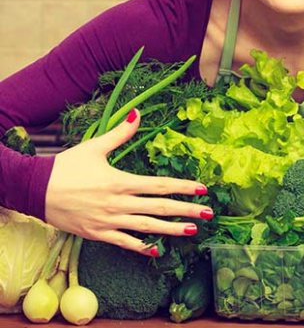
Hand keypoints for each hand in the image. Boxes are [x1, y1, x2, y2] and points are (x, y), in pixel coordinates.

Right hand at [45, 109, 212, 256]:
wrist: (35, 189)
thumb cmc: (66, 167)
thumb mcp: (94, 147)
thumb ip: (121, 133)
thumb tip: (138, 112)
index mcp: (120, 181)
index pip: (159, 185)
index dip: (183, 187)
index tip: (202, 189)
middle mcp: (118, 203)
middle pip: (160, 208)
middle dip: (187, 211)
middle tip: (209, 214)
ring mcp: (109, 221)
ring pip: (147, 227)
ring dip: (171, 230)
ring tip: (193, 232)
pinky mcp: (98, 234)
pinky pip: (124, 243)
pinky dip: (140, 247)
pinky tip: (156, 250)